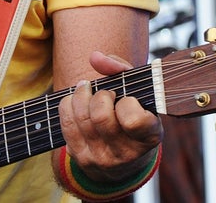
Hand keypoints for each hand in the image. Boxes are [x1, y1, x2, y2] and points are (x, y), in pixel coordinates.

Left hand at [58, 51, 161, 182]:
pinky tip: (75, 101)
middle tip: (105, 92)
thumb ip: (120, 68)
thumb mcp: (136, 91)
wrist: (125, 155)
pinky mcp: (82, 159)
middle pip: (100, 117)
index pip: (133, 121)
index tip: (128, 99)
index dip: (127, 103)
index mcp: (149, 136)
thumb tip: (95, 57)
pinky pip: (67, 125)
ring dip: (80, 96)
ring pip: (82, 119)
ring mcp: (103, 159)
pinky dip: (67, 106)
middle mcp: (127, 153)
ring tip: (86, 90)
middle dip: (100, 95)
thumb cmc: (132, 112)